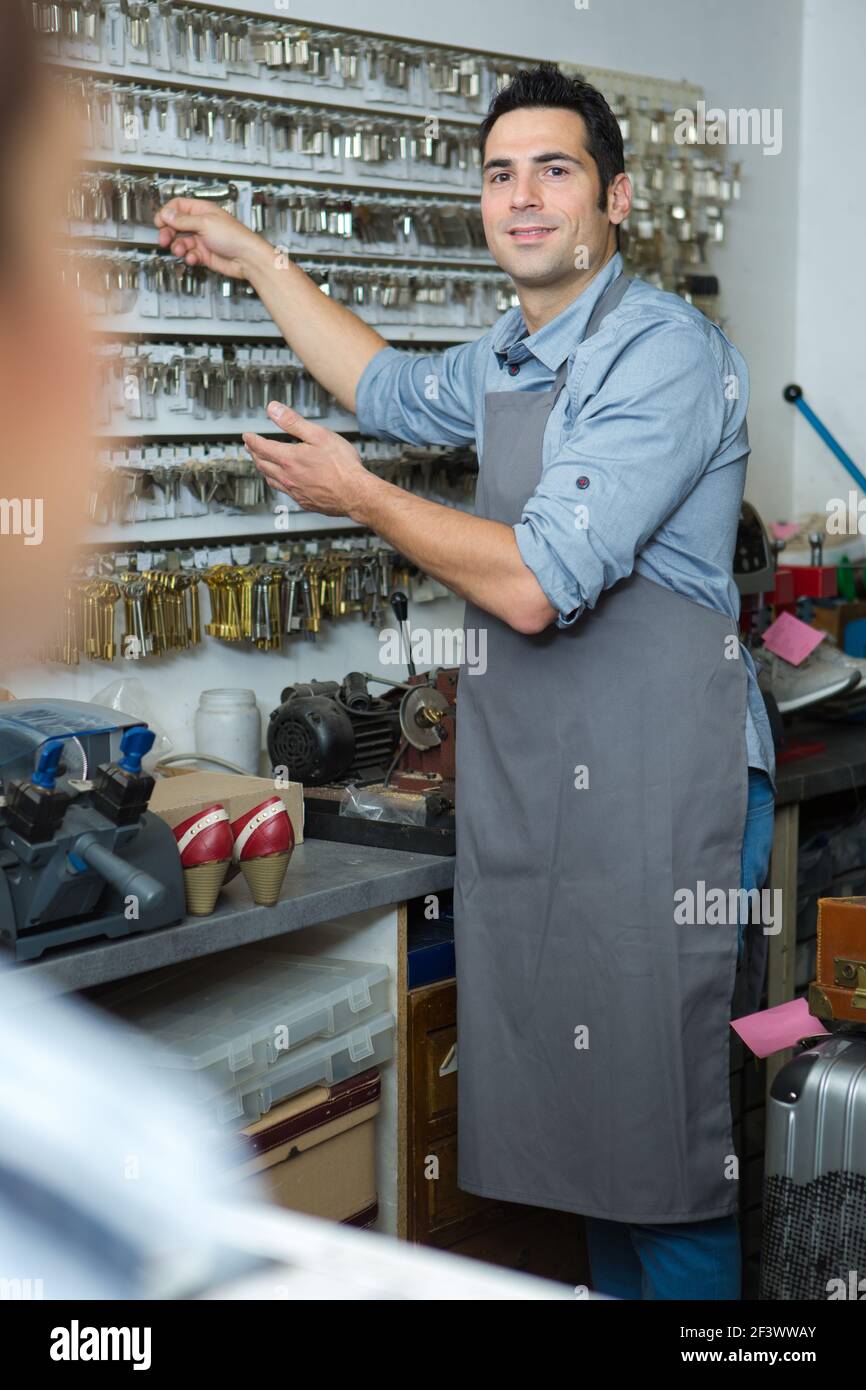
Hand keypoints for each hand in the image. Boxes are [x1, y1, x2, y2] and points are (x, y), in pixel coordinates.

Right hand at [154, 197, 268, 279]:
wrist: (246, 259)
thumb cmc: (234, 237)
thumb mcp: (204, 223)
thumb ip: (183, 220)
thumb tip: (166, 213)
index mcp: (202, 210)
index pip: (178, 206)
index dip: (167, 213)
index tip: (159, 221)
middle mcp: (201, 224)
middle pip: (176, 225)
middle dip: (168, 232)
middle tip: (164, 239)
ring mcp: (202, 239)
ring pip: (181, 241)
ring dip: (178, 247)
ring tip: (181, 250)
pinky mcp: (204, 254)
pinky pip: (190, 254)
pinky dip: (189, 257)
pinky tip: (193, 258)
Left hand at [244, 403, 374, 518]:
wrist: (355, 494)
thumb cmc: (342, 466)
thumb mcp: (318, 435)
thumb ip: (293, 422)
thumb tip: (273, 409)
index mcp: (289, 459)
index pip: (262, 447)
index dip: (252, 440)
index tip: (246, 436)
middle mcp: (288, 477)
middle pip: (262, 464)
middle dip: (254, 453)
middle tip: (250, 447)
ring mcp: (295, 491)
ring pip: (270, 479)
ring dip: (262, 469)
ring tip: (261, 463)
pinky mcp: (304, 501)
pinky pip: (283, 491)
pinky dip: (276, 482)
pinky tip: (281, 481)